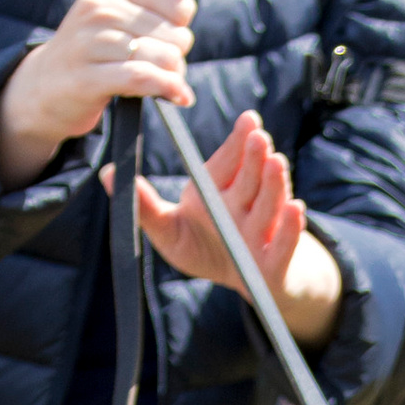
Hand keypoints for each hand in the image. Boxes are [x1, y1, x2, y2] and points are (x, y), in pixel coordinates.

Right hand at [0, 0, 209, 182]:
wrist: (47, 84)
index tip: (159, 35)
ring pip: (165, 58)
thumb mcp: (135, 7)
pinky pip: (144, 79)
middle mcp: (99, 4)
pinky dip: (167, 89)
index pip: (180, 4)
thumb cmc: (101, 42)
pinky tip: (177, 96)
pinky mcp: (88, 77)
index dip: (179, 27)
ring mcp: (91, 40)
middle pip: (176, 34)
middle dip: (176, 55)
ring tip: (157, 79)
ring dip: (172, 76)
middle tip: (154, 62)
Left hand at [112, 110, 342, 351]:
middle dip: (254, 159)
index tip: (248, 119)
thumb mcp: (167, 231)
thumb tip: (108, 173)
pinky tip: (296, 208)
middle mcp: (243, 206)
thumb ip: (144, 207)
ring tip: (277, 162)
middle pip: (249, 179)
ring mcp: (262, 232)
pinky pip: (285, 243)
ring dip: (274, 184)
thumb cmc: (204, 250)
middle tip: (259, 136)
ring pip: (269, 204)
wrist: (244, 284)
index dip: (238, 142)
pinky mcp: (275, 262)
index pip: (228, 163)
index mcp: (218, 191)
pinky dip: (290, 228)